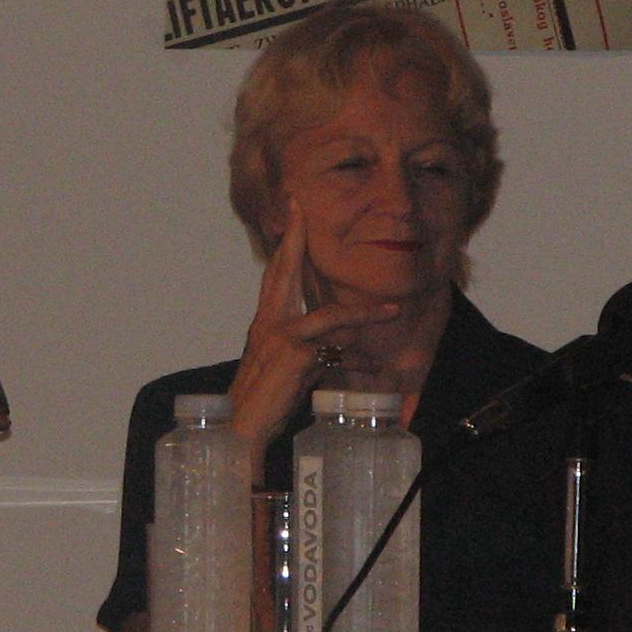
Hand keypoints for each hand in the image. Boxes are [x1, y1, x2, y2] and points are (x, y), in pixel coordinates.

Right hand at [228, 201, 399, 463]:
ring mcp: (280, 337)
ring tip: (392, 311)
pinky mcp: (294, 354)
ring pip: (328, 313)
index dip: (283, 247)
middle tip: (297, 204)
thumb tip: (339, 354)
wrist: (239, 427)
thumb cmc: (260, 406)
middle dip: (293, 237)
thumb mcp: (286, 373)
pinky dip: (359, 342)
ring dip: (364, 312)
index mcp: (263, 325)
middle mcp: (267, 324)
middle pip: (283, 271)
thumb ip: (310, 356)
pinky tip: (377, 350)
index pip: (274, 278)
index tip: (289, 216)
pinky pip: (335, 339)